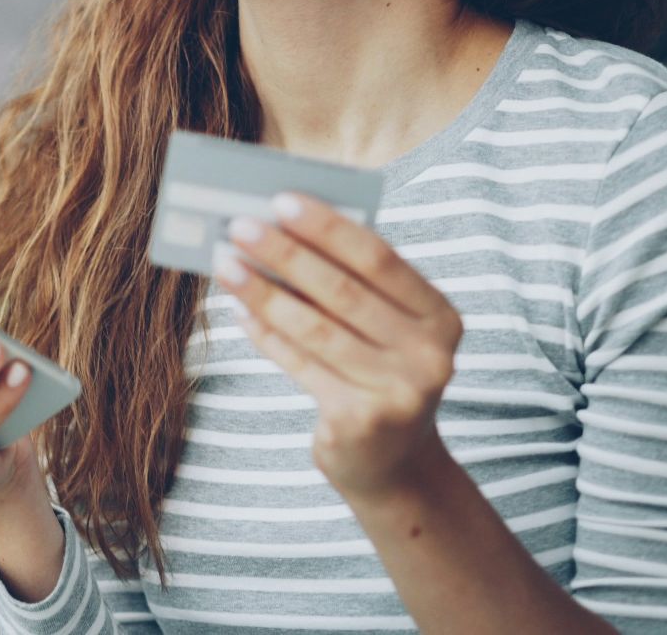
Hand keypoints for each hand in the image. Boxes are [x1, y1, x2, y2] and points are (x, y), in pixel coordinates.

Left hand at [212, 190, 463, 501]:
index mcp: (441, 317)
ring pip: (314, 328)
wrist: (392, 466)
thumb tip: (278, 234)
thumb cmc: (377, 374)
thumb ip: (350, 287)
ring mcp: (398, 392)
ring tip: (225, 263)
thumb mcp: (384, 330)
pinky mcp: (360, 420)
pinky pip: (300, 364)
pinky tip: (238, 310)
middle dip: (285, 254)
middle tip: (238, 226)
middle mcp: (429, 355)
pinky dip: (265, 335)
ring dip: (263, 292)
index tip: (281, 200)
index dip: (328, 228)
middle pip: (342, 291)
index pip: (379, 259)